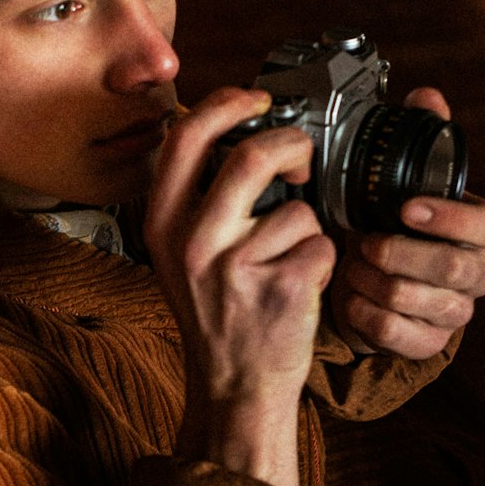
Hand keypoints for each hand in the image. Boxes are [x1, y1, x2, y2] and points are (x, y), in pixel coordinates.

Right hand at [146, 88, 336, 485]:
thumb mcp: (181, 251)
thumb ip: (197, 194)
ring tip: (289, 258)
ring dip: (308, 229)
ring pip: (299, 208)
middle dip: (292, 146)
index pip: (187, 136)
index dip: (228, 102)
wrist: (234, 385)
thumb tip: (237, 127)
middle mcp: (191, 241)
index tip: (258, 100)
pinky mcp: (280, 288)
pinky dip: (323, 262)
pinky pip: (322, 245)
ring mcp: (235, 267)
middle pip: (253, 155)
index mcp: (161, 222)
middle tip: (302, 159)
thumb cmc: (217, 311)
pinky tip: (300, 286)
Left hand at [330, 87, 484, 358]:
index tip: (407, 208)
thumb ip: (420, 140)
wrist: (369, 283)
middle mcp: (476, 274)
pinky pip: (394, 332)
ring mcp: (454, 313)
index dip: (449, 218)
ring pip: (419, 301)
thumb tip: (426, 95)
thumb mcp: (403, 184)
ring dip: (374, 280)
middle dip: (401, 254)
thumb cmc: (391, 228)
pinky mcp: (426, 344)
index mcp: (479, 231)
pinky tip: (350, 294)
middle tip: (365, 241)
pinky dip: (363, 311)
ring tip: (352, 263)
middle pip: (454, 270)